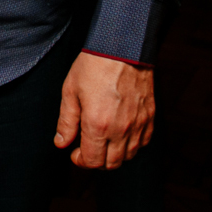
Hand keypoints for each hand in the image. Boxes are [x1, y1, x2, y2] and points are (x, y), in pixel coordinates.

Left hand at [54, 52, 154, 169]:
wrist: (122, 47)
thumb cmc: (94, 66)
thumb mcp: (70, 91)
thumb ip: (66, 121)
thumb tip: (61, 143)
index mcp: (97, 125)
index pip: (92, 161)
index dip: (81, 161)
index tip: (75, 152)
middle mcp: (120, 129)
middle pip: (111, 164)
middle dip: (96, 161)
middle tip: (88, 148)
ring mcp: (138, 124)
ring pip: (128, 156)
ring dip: (114, 154)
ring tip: (103, 140)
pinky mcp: (149, 116)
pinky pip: (143, 142)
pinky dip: (132, 144)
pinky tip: (121, 133)